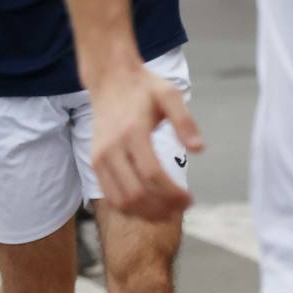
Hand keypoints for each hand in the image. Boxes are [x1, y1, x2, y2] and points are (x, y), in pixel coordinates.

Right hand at [89, 67, 203, 221]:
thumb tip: (198, 149)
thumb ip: (185, 121)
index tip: (191, 199)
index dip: (173, 194)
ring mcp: (99, 156)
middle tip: (181, 208)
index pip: (153, 175)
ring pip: (120, 199)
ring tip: (166, 211)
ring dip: (145, 213)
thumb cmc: (143, 88)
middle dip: (162, 208)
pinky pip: (109, 195)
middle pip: (136, 193)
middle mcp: (111, 147)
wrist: (109, 79)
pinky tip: (147, 205)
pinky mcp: (94, 161)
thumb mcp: (170, 94)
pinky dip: (128, 208)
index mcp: (132, 132)